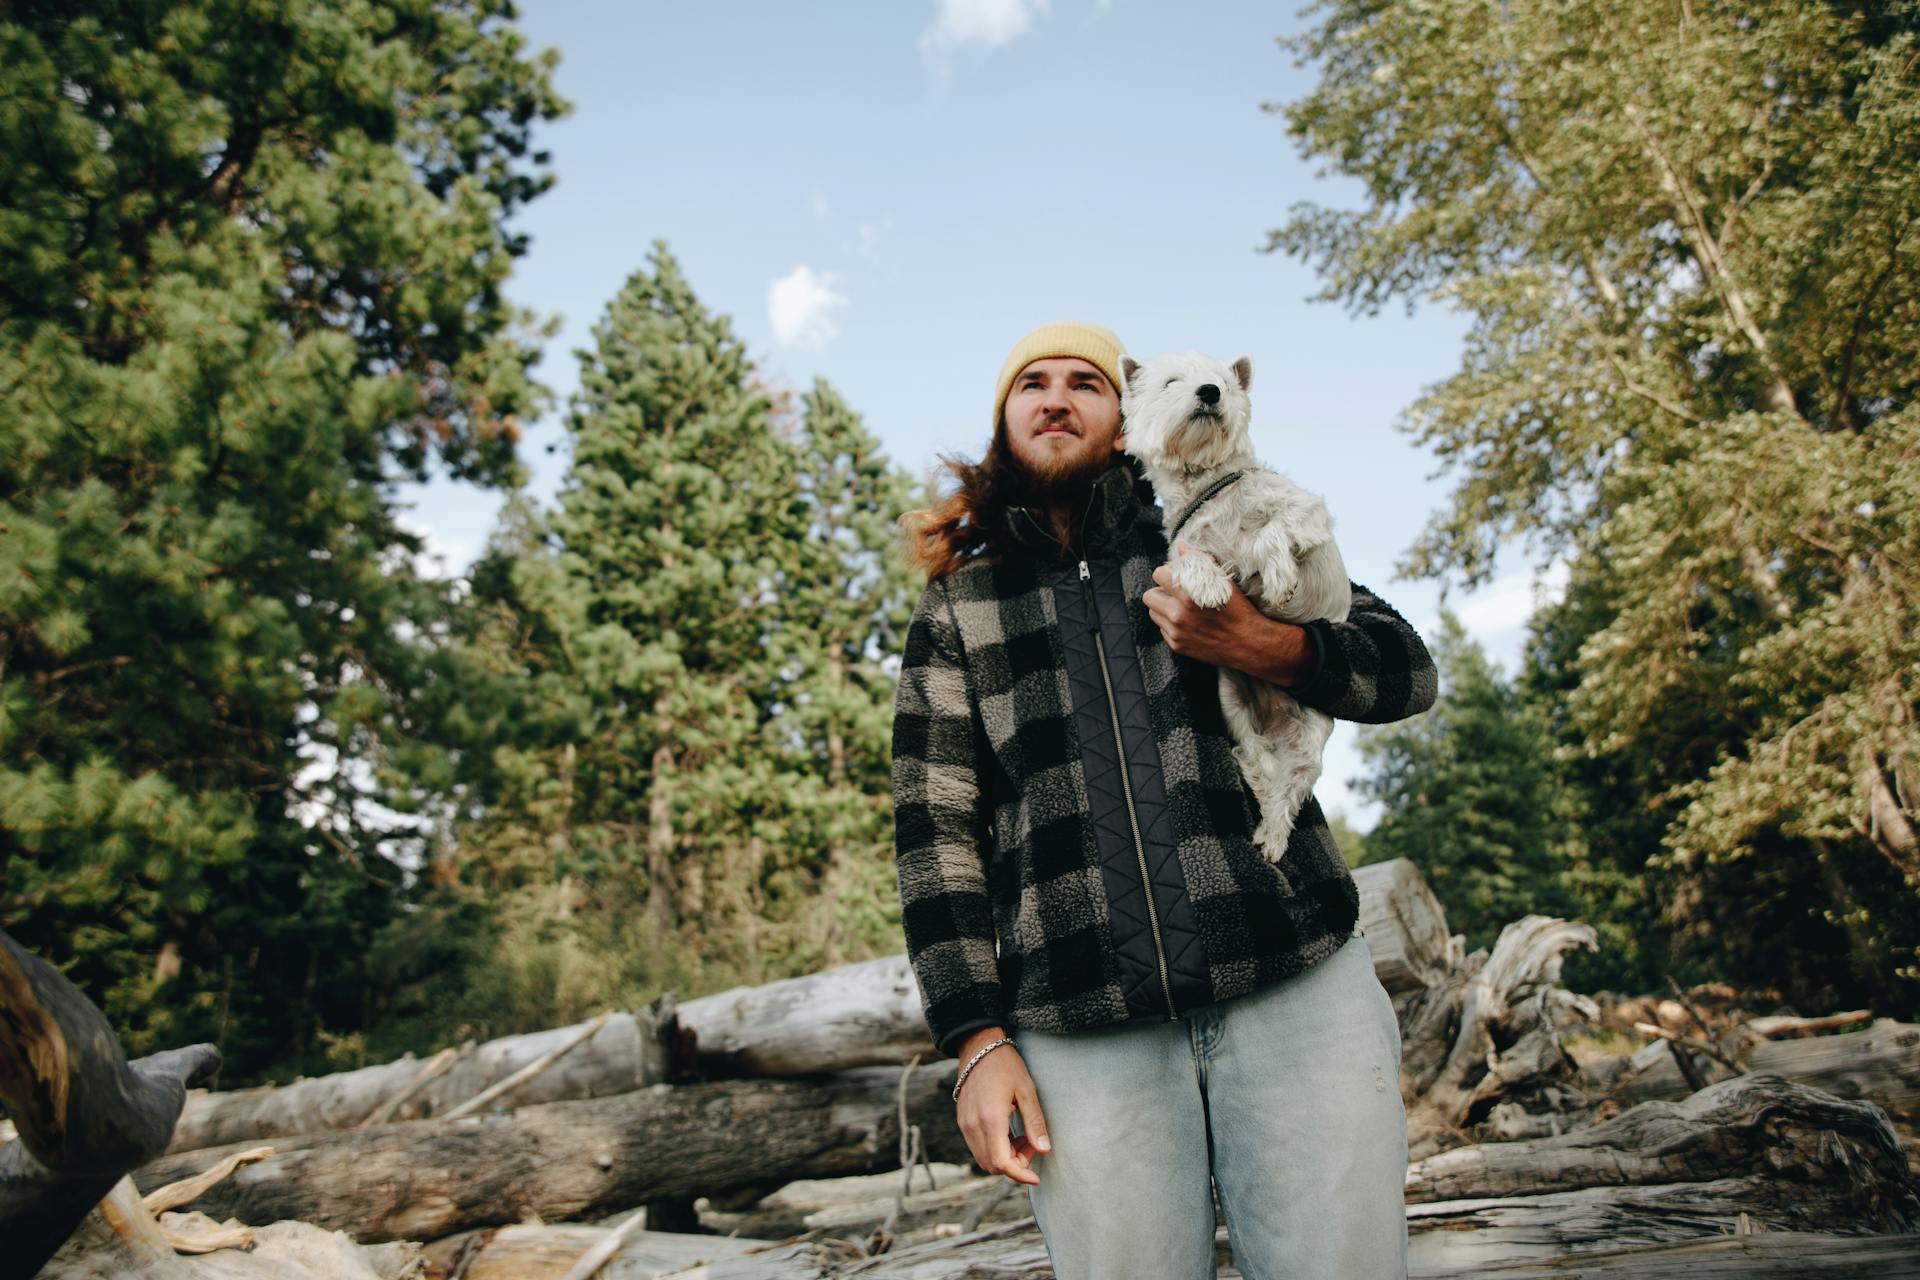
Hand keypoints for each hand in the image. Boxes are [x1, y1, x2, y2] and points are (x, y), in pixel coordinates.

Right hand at [955, 1035, 1049, 1185]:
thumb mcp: (1027, 1091)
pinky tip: (1009, 1132)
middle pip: (992, 1165)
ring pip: (984, 1159)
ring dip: (1005, 1157)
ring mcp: (965, 1124)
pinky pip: (978, 1147)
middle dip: (1015, 1164)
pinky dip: (995, 1149)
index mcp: (991, 1119)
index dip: (1020, 1174)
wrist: (978, 1047)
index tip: (1036, 1177)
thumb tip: (1044, 1150)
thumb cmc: (1006, 1066)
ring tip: (1022, 1137)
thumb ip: (1035, 1123)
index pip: (1002, 1163)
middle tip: (1032, 1144)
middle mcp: (973, 1126)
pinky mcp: (962, 1121)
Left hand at [1145, 541, 1265, 668]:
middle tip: (1173, 593)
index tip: (1174, 575)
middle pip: (1149, 596)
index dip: (1166, 573)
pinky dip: (1170, 625)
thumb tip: (1181, 546)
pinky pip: (1162, 630)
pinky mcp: (1177, 646)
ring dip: (1163, 608)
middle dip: (1160, 592)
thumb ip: (1200, 562)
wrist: (1248, 644)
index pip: (1158, 575)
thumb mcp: (1223, 582)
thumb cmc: (1239, 610)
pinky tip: (1187, 623)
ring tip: (1179, 607)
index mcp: (1189, 597)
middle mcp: (1178, 616)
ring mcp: (1176, 633)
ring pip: (1153, 614)